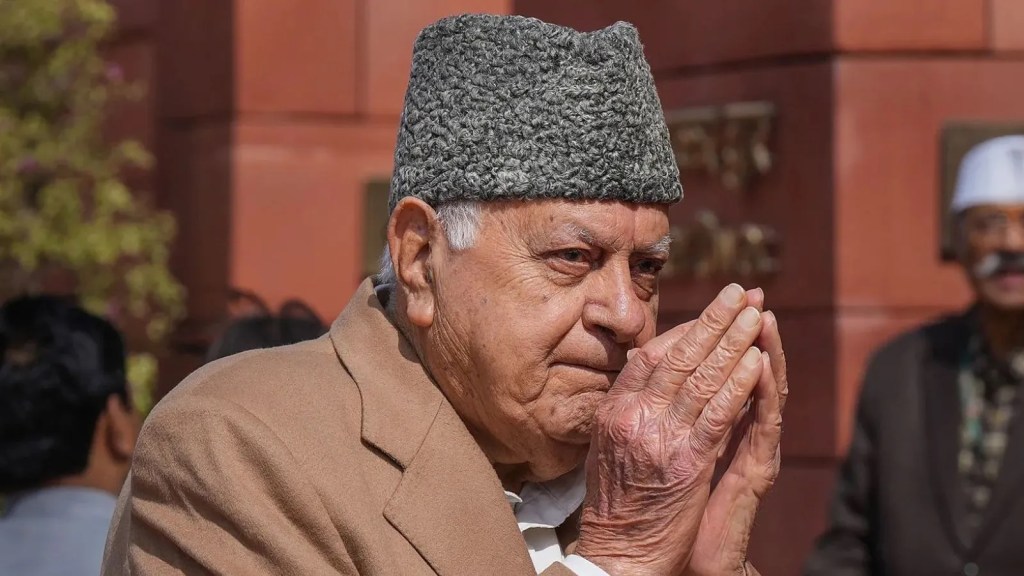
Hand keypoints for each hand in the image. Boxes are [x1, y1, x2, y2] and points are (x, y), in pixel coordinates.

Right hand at [576, 284, 766, 575]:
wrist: (617, 553)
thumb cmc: (617, 502)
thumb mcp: (608, 446)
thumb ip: (630, 409)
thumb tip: (652, 374)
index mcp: (613, 410)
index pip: (651, 356)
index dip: (685, 329)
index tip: (712, 310)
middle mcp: (633, 417)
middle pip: (678, 356)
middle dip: (715, 321)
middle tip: (742, 293)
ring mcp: (659, 437)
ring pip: (702, 378)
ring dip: (734, 342)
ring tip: (758, 314)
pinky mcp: (687, 462)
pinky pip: (718, 414)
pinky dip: (740, 385)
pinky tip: (758, 362)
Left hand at [684, 310, 785, 575]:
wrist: (657, 562)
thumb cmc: (660, 514)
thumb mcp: (665, 456)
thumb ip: (676, 419)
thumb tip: (659, 377)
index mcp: (715, 430)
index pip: (725, 373)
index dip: (722, 337)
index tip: (722, 302)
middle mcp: (739, 437)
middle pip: (747, 373)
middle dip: (744, 331)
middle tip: (748, 294)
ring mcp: (752, 453)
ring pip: (762, 392)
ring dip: (761, 351)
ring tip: (761, 315)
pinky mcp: (755, 474)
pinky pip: (763, 425)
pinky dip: (761, 391)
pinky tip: (761, 364)